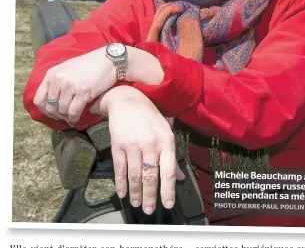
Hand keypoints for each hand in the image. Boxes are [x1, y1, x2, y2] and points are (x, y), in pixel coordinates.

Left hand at [33, 47, 116, 123]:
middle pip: (50, 107)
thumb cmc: (90, 64)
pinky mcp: (83, 92)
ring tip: (73, 116)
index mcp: (52, 74)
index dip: (45, 110)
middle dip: (57, 115)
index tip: (53, 112)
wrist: (109, 60)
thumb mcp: (67, 68)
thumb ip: (57, 81)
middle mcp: (58, 80)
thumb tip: (51, 99)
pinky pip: (73, 112)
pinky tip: (78, 118)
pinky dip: (75, 118)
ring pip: (62, 111)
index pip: (38, 99)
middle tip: (65, 116)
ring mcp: (70, 86)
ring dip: (67, 117)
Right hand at [99, 86, 184, 214]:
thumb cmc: (150, 116)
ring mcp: (133, 144)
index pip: (169, 170)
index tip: (167, 204)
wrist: (127, 99)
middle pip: (150, 176)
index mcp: (166, 140)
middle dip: (150, 196)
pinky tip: (122, 193)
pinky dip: (121, 183)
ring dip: (135, 193)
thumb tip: (180, 178)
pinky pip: (120, 169)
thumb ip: (172, 156)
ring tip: (136, 204)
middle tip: (149, 210)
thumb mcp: (166, 131)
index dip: (168, 189)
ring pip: (135, 176)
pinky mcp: (118, 145)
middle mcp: (150, 143)